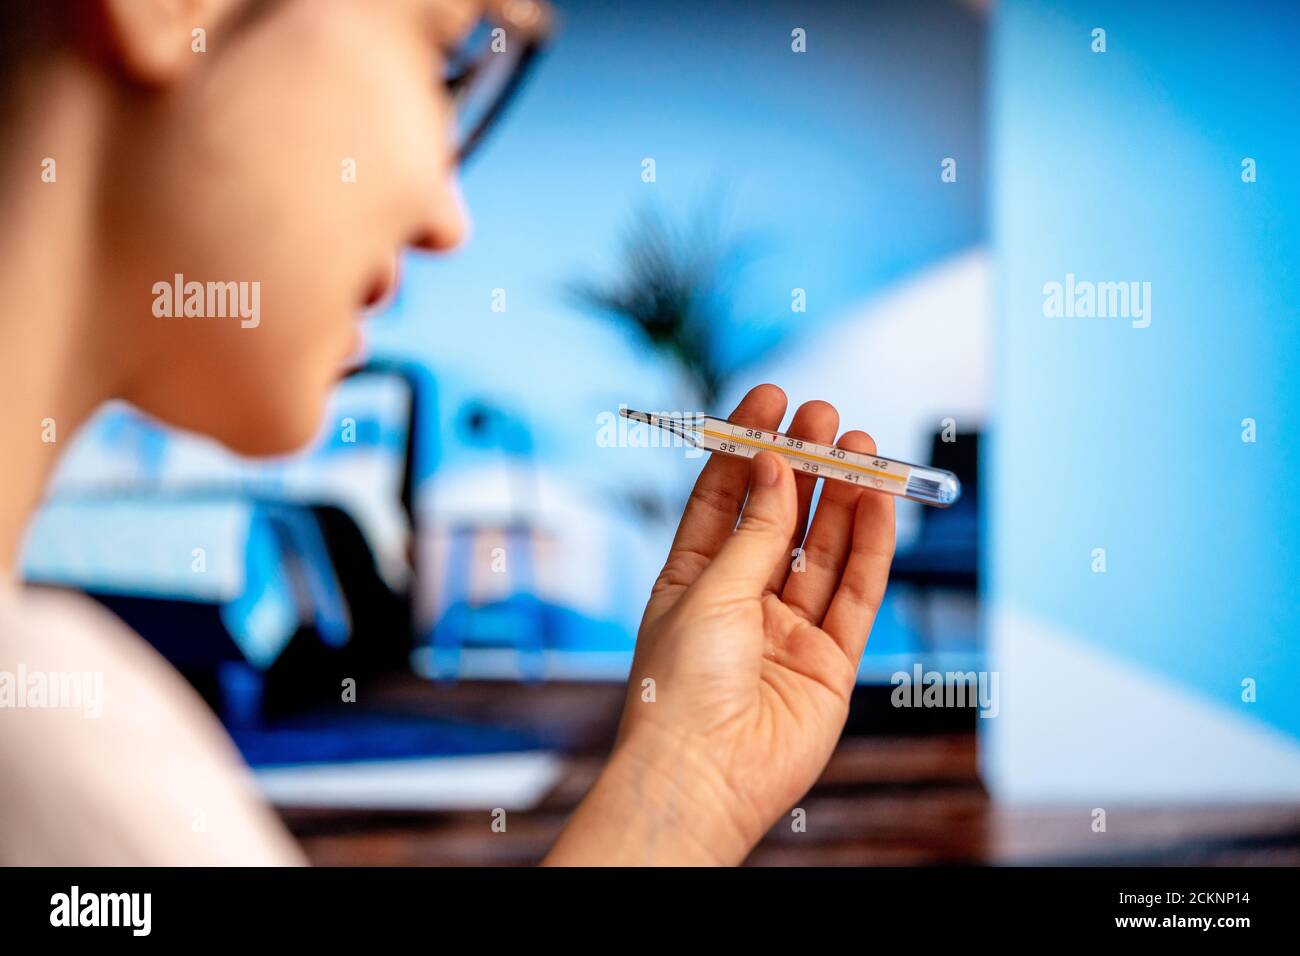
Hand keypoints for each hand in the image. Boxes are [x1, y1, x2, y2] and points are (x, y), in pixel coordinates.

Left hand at [545, 385, 895, 864]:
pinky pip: (854, 594)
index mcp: (692, 580)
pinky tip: (875, 504)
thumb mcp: (709, 591)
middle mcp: (741, 601)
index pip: (724, 497)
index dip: (747, 447)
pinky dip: (868, 549)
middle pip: (780, 518)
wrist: (703, 778)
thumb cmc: (680, 686)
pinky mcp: (829, 662)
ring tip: (860, 447)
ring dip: (843, 498)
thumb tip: (772, 464)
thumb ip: (754, 532)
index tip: (771, 397)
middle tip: (825, 416)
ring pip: (823, 551)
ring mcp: (787, 631)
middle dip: (803, 465)